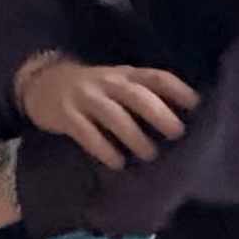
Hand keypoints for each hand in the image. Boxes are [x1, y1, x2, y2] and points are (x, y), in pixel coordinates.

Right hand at [13, 53, 199, 167]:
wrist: (41, 82)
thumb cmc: (91, 90)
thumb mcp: (117, 85)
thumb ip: (142, 97)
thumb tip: (180, 120)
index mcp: (125, 75)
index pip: (156, 77)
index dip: (177, 89)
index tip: (197, 105)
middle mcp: (108, 83)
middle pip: (136, 95)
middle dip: (159, 113)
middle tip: (177, 133)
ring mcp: (85, 97)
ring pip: (113, 114)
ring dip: (133, 135)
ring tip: (149, 154)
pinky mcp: (65, 115)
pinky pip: (85, 132)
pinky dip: (102, 148)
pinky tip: (116, 163)